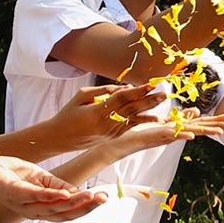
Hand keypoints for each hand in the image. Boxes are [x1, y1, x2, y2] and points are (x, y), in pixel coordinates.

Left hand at [0, 156, 106, 220]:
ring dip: (73, 203)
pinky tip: (65, 194)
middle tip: (103, 199)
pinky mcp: (14, 193)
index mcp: (41, 208)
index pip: (68, 213)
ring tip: (90, 196)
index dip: (87, 207)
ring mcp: (23, 204)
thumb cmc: (12, 173)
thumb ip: (61, 187)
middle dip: (86, 207)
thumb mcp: (43, 179)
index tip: (105, 198)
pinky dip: (51, 196)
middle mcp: (32, 211)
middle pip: (63, 214)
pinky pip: (35, 196)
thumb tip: (82, 194)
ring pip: (52, 208)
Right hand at [51, 84, 166, 150]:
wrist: (60, 138)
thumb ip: (104, 90)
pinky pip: (131, 126)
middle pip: (131, 110)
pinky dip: (143, 120)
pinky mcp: (113, 137)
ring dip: (149, 110)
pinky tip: (156, 117)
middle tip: (164, 93)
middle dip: (149, 101)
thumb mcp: (81, 96)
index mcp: (96, 113)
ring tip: (162, 102)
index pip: (121, 99)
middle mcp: (106, 124)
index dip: (136, 91)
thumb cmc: (69, 113)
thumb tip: (127, 87)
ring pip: (134, 119)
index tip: (150, 85)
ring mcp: (111, 133)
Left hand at [103, 109, 223, 158]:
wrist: (121, 142)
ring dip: (207, 131)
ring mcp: (170, 135)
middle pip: (202, 127)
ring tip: (221, 132)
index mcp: (180, 127)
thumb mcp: (165, 120)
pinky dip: (183, 135)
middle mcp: (178, 132)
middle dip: (219, 125)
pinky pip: (173, 135)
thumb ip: (181, 116)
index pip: (203, 122)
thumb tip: (196, 111)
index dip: (217, 120)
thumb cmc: (140, 131)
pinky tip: (193, 136)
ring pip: (192, 131)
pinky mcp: (159, 136)